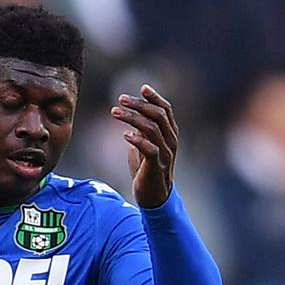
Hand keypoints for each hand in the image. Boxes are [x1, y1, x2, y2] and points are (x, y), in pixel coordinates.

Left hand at [111, 83, 178, 208]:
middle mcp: (170, 141)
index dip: (155, 97)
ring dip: (132, 118)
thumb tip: (130, 123)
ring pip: (152, 129)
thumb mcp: (143, 148)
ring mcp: (165, 154)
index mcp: (169, 134)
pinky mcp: (157, 166)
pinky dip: (137, 140)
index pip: (166, 110)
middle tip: (121, 99)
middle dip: (139, 104)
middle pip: (158, 115)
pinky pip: (150, 149)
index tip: (142, 87)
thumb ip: (141, 134)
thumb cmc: (147, 171)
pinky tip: (124, 134)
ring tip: (114, 112)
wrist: (154, 197)